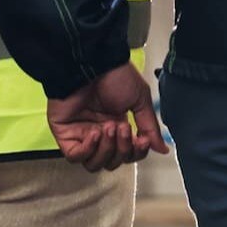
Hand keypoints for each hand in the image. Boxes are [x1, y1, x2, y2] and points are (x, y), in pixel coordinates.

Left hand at [48, 63, 169, 172]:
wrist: (91, 62)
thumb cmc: (113, 74)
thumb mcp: (139, 100)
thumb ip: (149, 127)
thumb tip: (162, 149)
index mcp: (116, 126)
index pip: (127, 154)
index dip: (136, 152)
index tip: (142, 139)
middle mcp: (99, 133)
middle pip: (112, 162)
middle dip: (121, 149)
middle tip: (123, 127)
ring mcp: (80, 134)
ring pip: (94, 163)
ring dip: (106, 150)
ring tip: (109, 127)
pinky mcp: (64, 134)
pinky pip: (74, 156)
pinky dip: (87, 149)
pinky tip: (94, 132)